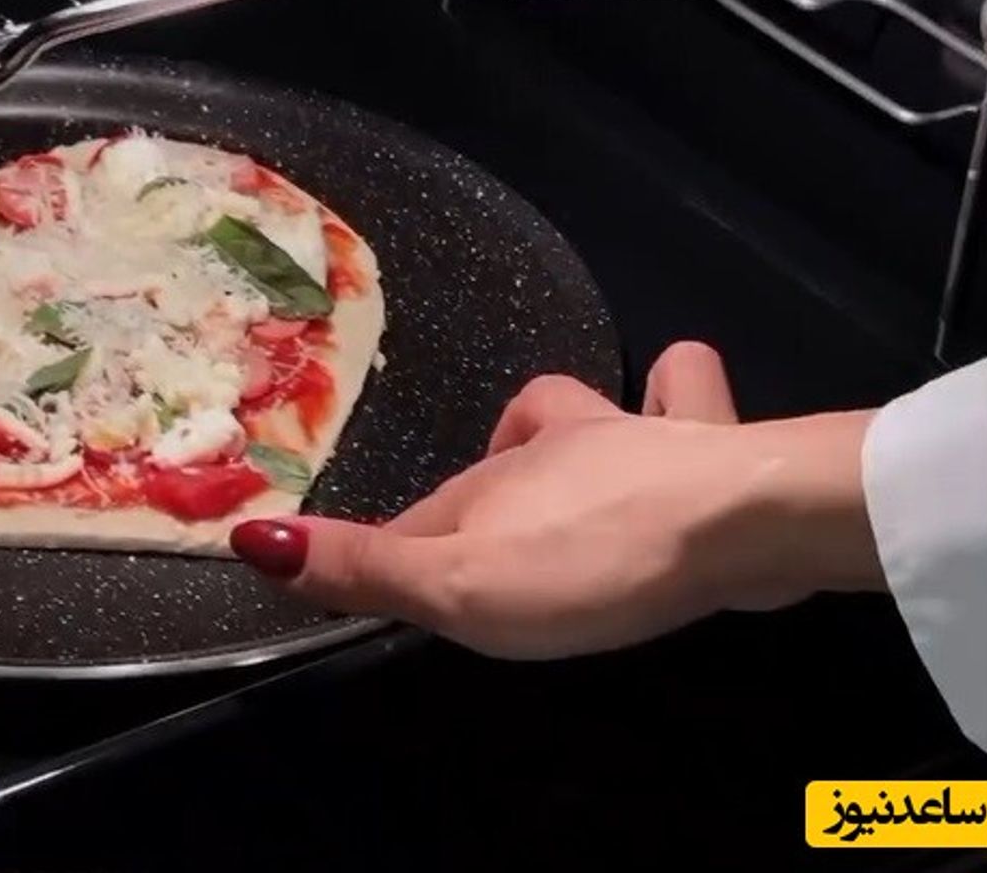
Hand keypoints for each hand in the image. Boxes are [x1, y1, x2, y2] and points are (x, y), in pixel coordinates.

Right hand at [231, 343, 883, 657]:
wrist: (736, 523)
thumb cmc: (590, 558)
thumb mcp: (460, 583)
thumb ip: (365, 565)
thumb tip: (250, 538)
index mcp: (496, 476)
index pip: (422, 516)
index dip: (397, 551)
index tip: (386, 588)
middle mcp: (560, 440)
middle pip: (504, 452)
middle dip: (489, 481)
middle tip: (491, 541)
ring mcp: (637, 435)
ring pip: (592, 407)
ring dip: (575, 428)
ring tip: (571, 468)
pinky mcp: (709, 448)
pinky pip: (688, 398)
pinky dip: (675, 400)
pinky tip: (677, 424)